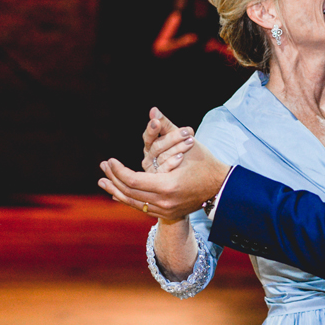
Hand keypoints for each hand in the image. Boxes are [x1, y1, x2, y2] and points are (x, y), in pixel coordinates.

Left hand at [100, 123, 230, 220]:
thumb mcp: (187, 143)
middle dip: (113, 179)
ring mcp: (165, 210)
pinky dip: (128, 199)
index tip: (109, 160)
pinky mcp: (167, 214)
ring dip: (116, 191)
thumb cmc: (204, 162)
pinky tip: (117, 193)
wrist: (221, 187)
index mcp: (168, 185)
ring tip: (103, 181)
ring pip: (133, 203)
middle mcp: (164, 202)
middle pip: (129, 192)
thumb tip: (153, 110)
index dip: (118, 170)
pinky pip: (141, 208)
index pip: (132, 180)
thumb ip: (167, 126)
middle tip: (103, 167)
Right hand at [141, 108, 194, 171]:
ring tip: (190, 141)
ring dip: (177, 148)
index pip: (148, 136)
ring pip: (161, 157)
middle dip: (172, 138)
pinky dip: (172, 162)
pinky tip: (181, 157)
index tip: (157, 122)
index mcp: (150, 146)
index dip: (152, 129)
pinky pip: (164, 171)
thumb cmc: (186, 151)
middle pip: (157, 146)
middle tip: (186, 131)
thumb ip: (165, 124)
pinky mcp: (159, 181)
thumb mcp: (176, 136)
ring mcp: (153, 171)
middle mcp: (149, 159)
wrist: (199, 173)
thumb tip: (153, 109)